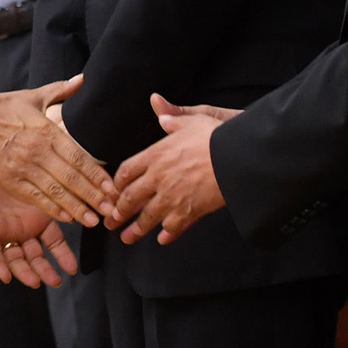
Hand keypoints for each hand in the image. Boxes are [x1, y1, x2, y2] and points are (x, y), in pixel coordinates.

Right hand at [0, 74, 117, 226]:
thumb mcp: (32, 96)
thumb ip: (60, 91)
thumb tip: (83, 79)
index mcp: (45, 131)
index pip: (78, 157)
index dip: (97, 174)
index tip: (111, 187)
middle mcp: (37, 152)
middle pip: (72, 178)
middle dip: (93, 196)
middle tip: (110, 210)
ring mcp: (22, 168)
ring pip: (56, 192)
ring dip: (76, 207)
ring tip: (93, 220)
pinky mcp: (9, 180)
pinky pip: (35, 198)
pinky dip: (52, 209)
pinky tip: (66, 217)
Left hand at [0, 162, 76, 287]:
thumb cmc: (13, 164)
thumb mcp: (43, 179)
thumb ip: (64, 190)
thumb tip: (91, 193)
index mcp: (39, 218)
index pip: (54, 242)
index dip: (63, 255)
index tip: (73, 268)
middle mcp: (23, 228)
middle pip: (35, 255)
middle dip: (45, 270)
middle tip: (56, 281)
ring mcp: (5, 230)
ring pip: (15, 258)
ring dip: (25, 272)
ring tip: (36, 282)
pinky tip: (5, 277)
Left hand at [110, 94, 229, 242]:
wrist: (236, 159)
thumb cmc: (216, 137)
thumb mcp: (192, 120)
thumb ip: (173, 117)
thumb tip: (158, 107)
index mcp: (155, 155)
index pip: (126, 170)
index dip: (117, 183)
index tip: (113, 191)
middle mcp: (158, 177)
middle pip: (131, 197)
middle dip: (119, 211)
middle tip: (111, 221)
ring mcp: (172, 196)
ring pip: (148, 216)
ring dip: (135, 229)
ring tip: (127, 238)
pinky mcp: (189, 211)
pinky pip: (173, 226)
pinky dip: (167, 233)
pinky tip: (162, 239)